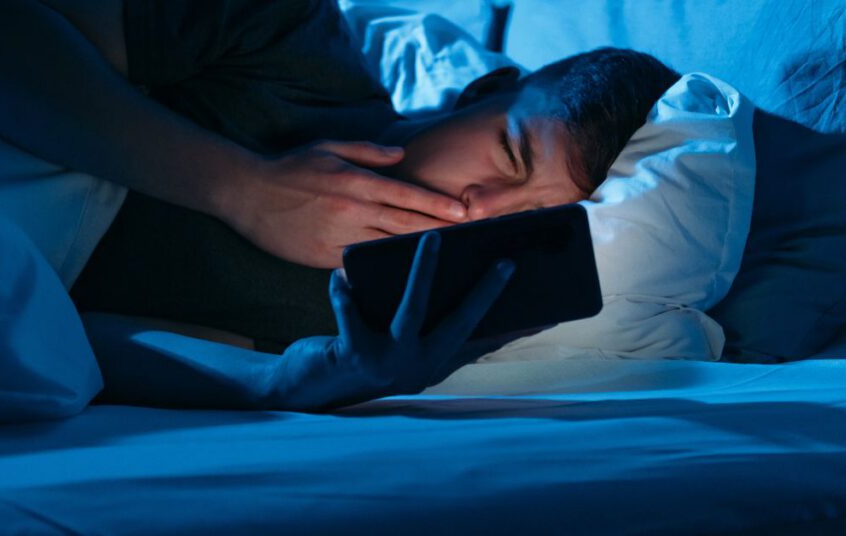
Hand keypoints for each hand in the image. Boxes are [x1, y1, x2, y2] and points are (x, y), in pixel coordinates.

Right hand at [222, 141, 468, 267]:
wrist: (246, 194)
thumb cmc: (289, 168)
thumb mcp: (328, 147)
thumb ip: (367, 151)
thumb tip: (400, 156)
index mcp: (356, 182)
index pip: (407, 195)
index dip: (439, 205)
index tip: (465, 213)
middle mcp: (352, 211)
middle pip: (406, 225)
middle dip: (440, 233)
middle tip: (471, 239)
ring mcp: (339, 237)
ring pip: (388, 248)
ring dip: (418, 255)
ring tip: (448, 261)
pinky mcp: (324, 257)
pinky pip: (362, 265)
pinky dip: (384, 269)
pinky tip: (405, 277)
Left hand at [274, 232, 514, 410]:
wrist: (305, 389)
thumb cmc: (351, 354)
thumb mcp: (389, 342)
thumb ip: (414, 321)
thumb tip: (440, 277)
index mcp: (427, 365)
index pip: (474, 339)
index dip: (505, 324)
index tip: (540, 308)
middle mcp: (414, 368)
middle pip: (457, 325)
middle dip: (483, 293)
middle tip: (506, 262)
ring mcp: (387, 365)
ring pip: (412, 312)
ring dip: (423, 273)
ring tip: (432, 239)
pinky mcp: (354, 358)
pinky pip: (350, 315)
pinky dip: (343, 293)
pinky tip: (339, 275)